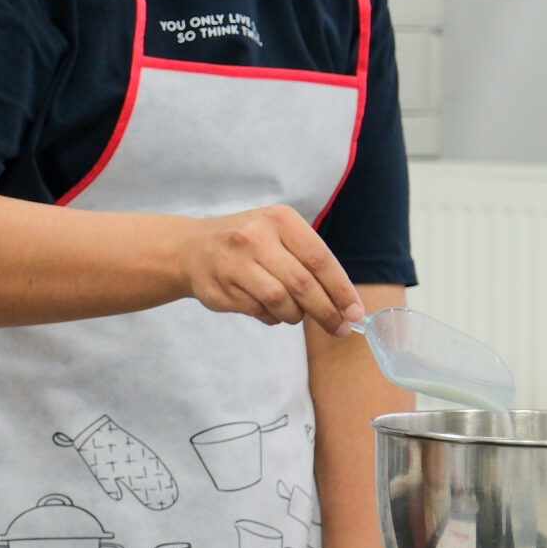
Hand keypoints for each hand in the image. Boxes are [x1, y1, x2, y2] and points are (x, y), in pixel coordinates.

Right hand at [176, 204, 361, 333]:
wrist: (191, 248)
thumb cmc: (248, 244)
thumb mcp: (278, 235)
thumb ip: (310, 263)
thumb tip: (347, 306)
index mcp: (279, 219)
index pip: (319, 259)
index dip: (341, 289)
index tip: (355, 312)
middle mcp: (255, 236)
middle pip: (302, 284)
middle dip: (326, 311)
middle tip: (339, 328)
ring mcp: (234, 261)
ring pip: (280, 301)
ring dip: (294, 315)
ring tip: (293, 312)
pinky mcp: (219, 286)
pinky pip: (258, 311)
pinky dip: (271, 316)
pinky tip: (267, 308)